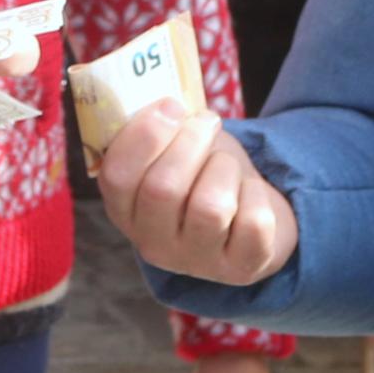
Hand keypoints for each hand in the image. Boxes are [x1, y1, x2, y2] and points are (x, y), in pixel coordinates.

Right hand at [97, 106, 295, 285]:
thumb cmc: (202, 174)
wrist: (247, 218)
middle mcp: (153, 244)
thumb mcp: (170, 152)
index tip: (171, 105)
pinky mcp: (240, 267)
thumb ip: (157, 131)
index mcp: (125, 211)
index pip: (117, 177)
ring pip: (210, 207)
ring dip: (224, 168)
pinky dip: (256, 194)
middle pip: (163, 189)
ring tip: (225, 164)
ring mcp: (196, 261)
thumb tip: (164, 104)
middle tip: (207, 122)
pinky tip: (249, 193)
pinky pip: (253, 222)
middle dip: (191, 142)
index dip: (144, 135)